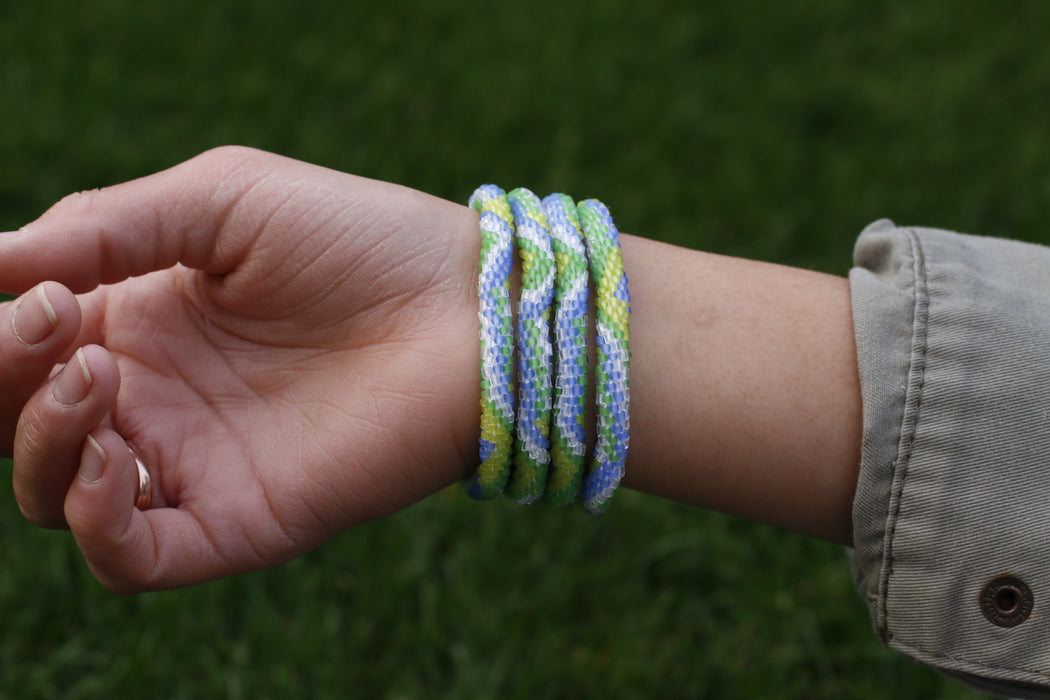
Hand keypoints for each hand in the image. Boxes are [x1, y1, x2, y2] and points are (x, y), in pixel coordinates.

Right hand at [0, 147, 479, 591]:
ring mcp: (193, 464)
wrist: (468, 307)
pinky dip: (94, 522)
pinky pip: (132, 557)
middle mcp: (154, 398)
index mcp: (140, 319)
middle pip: (19, 420)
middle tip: (54, 325)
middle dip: (3, 376)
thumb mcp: (221, 201)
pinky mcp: (239, 520)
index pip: (20, 345)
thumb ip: (102, 227)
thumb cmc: (360, 240)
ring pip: (56, 491)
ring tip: (97, 372)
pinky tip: (112, 460)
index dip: (0, 326)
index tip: (22, 286)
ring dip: (42, 439)